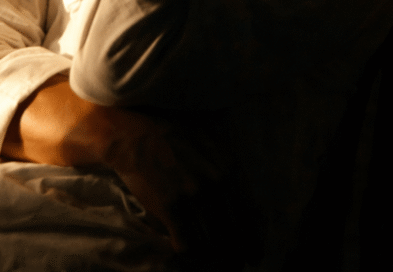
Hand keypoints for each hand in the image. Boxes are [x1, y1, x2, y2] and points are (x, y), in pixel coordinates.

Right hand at [100, 106, 264, 270]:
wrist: (138, 134)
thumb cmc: (177, 136)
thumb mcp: (215, 143)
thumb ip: (232, 171)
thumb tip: (248, 204)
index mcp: (231, 168)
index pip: (251, 216)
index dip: (254, 242)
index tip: (253, 256)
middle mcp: (217, 183)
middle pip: (234, 234)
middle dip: (235, 257)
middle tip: (234, 266)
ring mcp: (194, 196)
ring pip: (212, 244)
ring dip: (215, 262)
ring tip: (214, 267)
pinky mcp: (171, 207)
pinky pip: (187, 245)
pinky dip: (191, 258)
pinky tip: (190, 258)